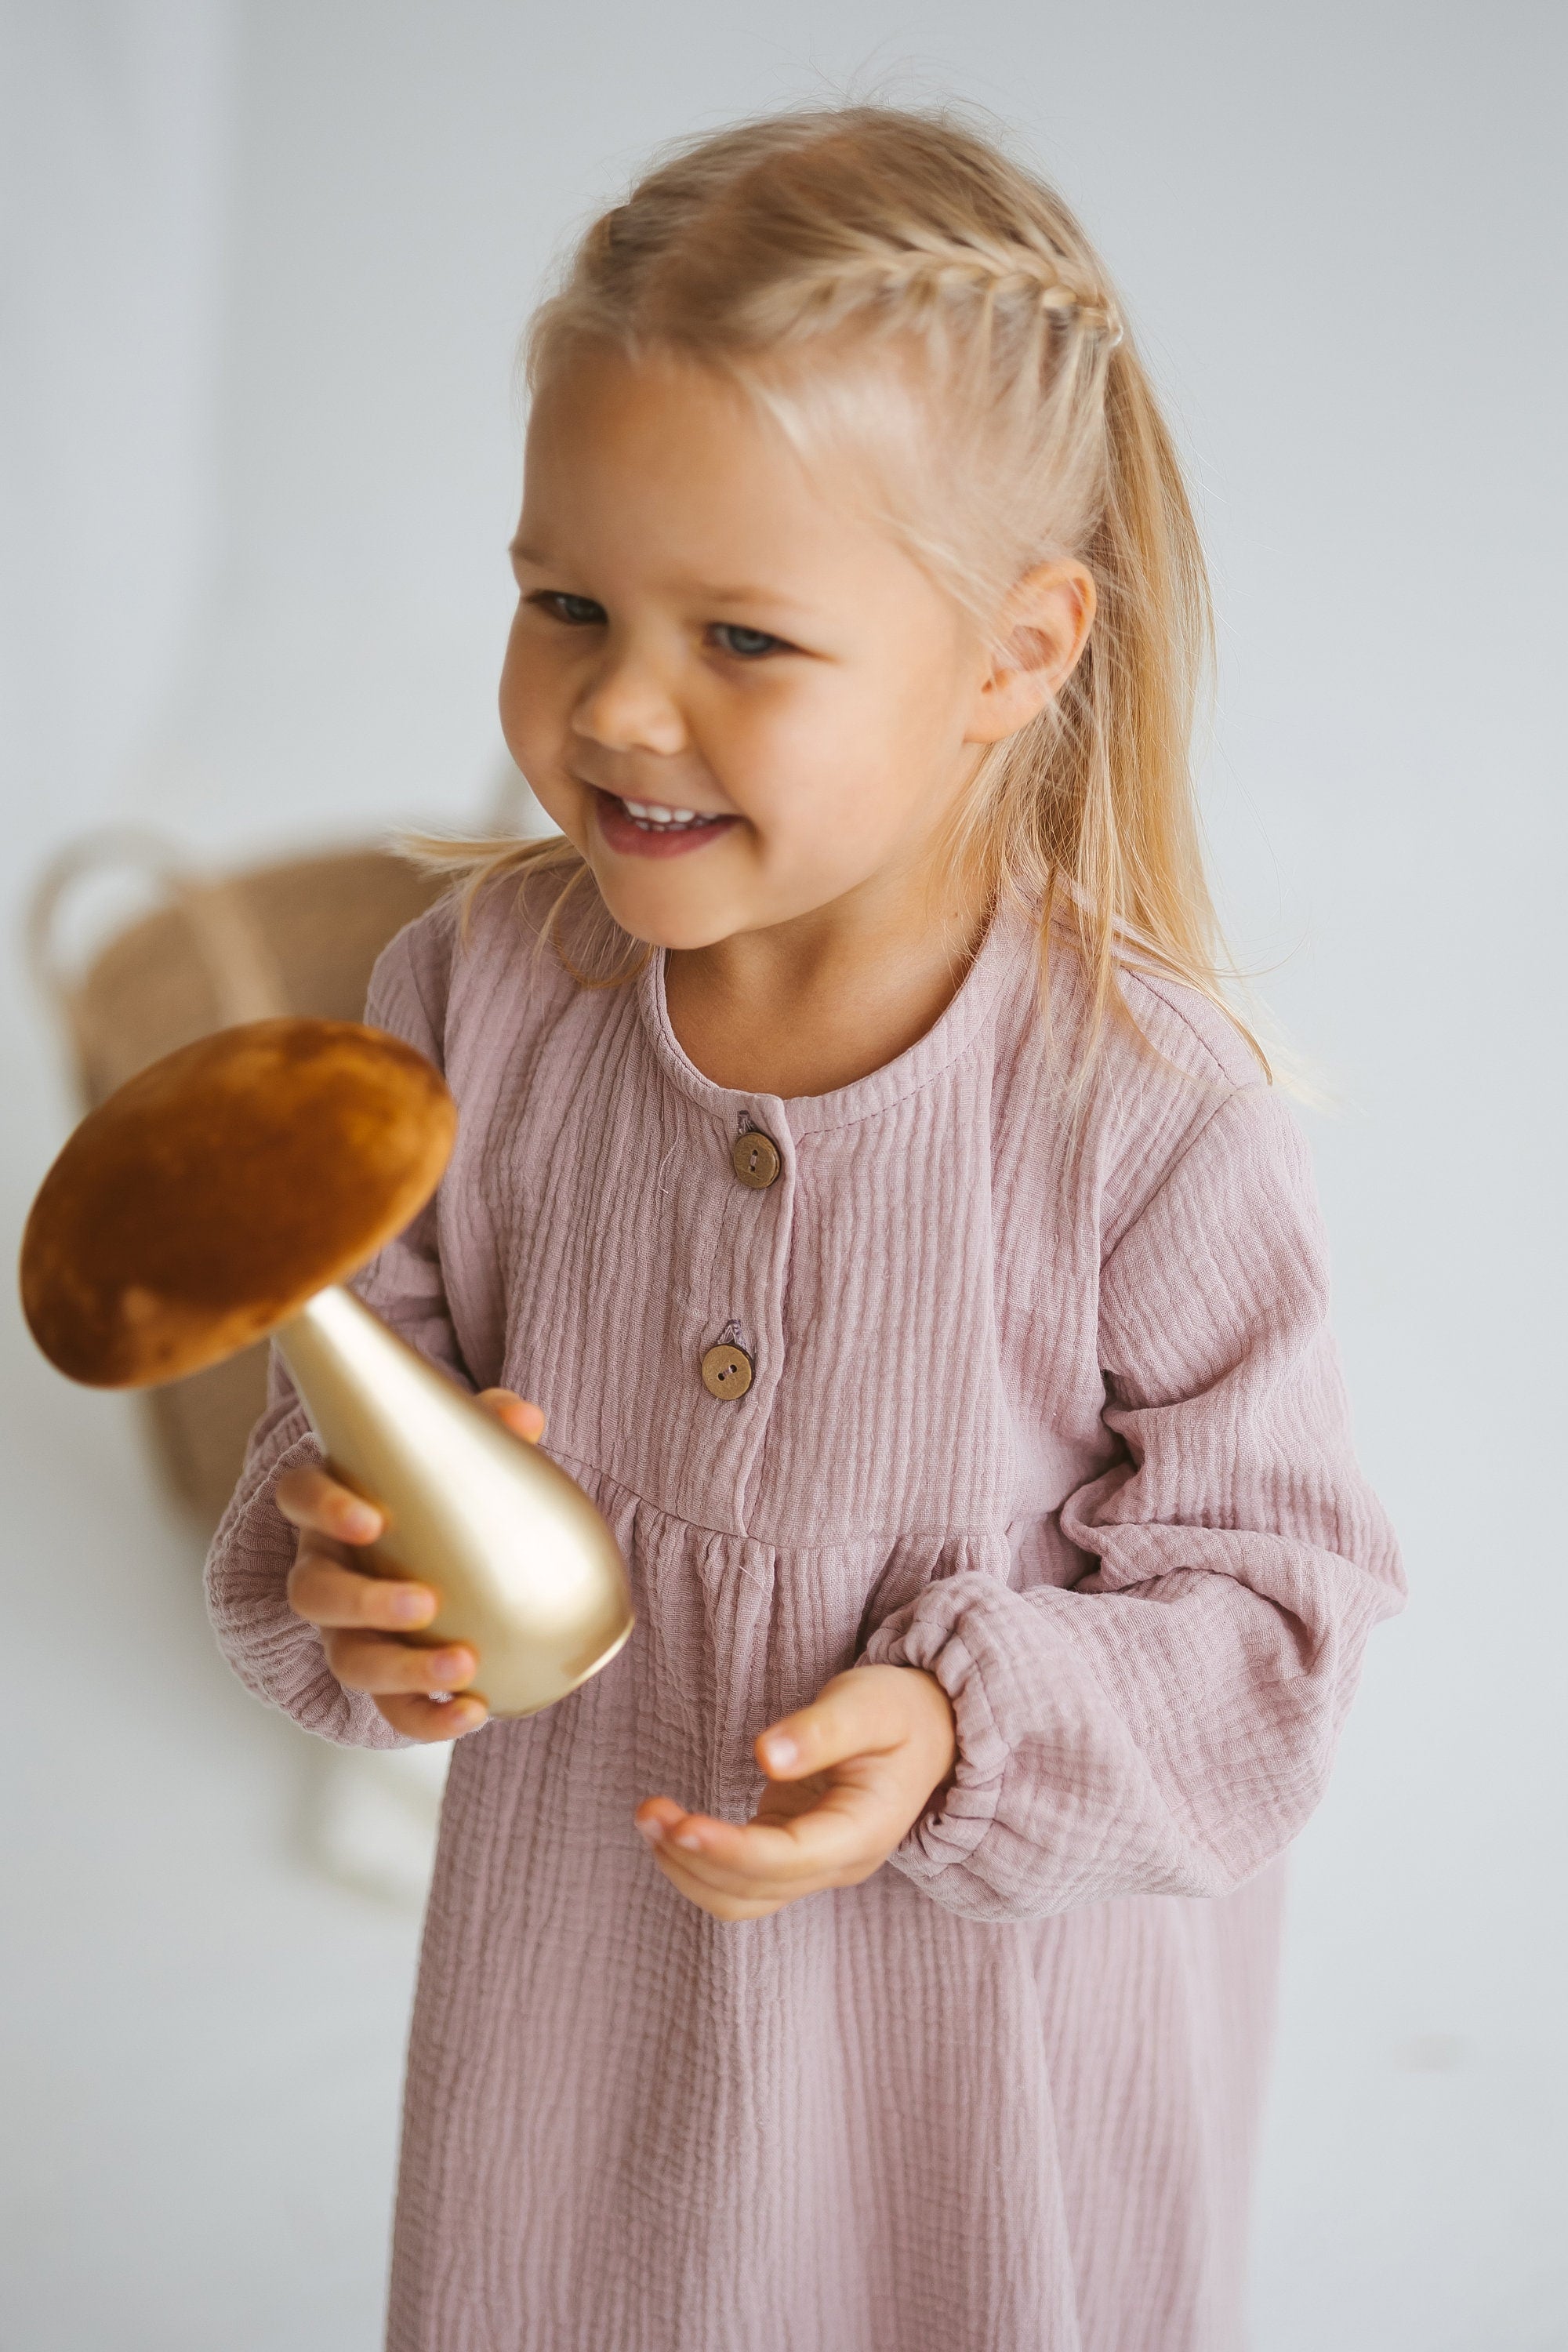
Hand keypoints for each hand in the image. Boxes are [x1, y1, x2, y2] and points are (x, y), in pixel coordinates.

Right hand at [279, 1387, 544, 1742]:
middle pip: (313, 1594)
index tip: (369, 1520)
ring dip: (400, 1669)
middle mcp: (326, 1570)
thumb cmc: (433, 1489)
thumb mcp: (453, 1450)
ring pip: (347, 1659)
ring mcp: (347, 1630)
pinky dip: (427, 1718)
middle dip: (364, 1602)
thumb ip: (485, 1424)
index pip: (300, 1497)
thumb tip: (524, 1419)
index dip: (323, 1508)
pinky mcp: (381, 1677)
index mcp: (332, 1507)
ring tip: (462, 1667)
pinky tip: (474, 1712)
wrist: (434, 1550)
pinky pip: (391, 1710)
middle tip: (424, 1603)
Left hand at [634, 1664, 957, 1921]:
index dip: (729, 1850)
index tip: (681, 1824)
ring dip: (687, 1869)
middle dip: (694, 1859)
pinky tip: (671, 1827)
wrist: (934, 1732)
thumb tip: (765, 1755)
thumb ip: (821, 1730)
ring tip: (649, 1818)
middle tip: (648, 1811)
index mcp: (863, 1832)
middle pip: (753, 1890)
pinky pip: (739, 1880)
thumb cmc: (901, 1712)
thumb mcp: (870, 1704)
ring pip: (740, 1899)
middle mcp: (839, 1863)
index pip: (786, 1860)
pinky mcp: (793, 1854)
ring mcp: (815, 1865)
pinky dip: (699, 1862)